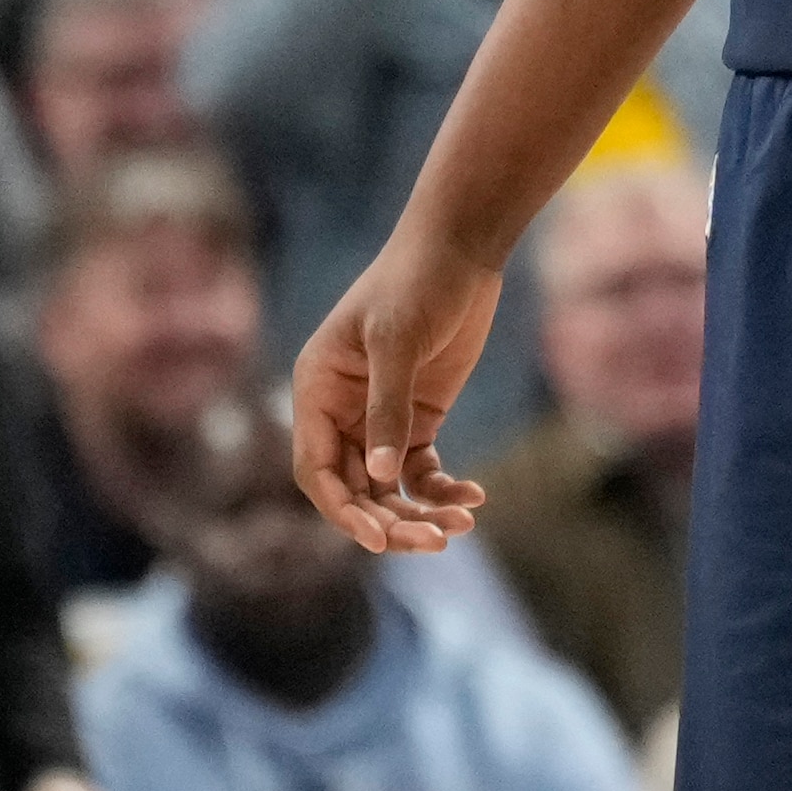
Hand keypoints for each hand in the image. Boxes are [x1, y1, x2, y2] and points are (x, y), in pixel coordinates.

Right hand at [290, 229, 501, 553]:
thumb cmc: (416, 281)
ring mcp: (381, 418)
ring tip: (460, 525)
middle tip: (432, 541)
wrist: (460, 249)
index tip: (378, 538)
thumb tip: (380, 477)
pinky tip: (474, 497)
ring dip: (419, 513)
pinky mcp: (420, 419)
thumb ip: (388, 407)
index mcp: (317, 390)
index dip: (341, 509)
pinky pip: (422, 472)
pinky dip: (443, 490)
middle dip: (388, 521)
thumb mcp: (397, 341)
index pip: (317, 468)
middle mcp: (341, 411)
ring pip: (388, 489)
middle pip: (354, 488)